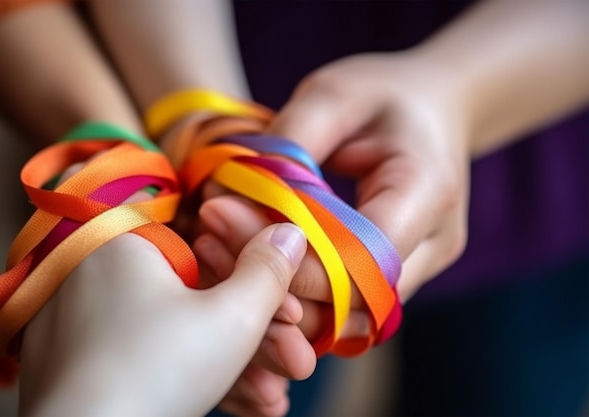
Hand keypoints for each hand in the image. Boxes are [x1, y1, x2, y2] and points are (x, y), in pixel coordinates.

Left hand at [17, 162, 307, 416]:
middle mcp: (94, 269)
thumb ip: (269, 269)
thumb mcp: (232, 317)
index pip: (204, 235)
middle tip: (291, 362)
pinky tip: (241, 401)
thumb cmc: (157, 374)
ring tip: (270, 396)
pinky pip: (148, 351)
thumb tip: (292, 230)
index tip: (287, 310)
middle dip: (253, 332)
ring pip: (176, 327)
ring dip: (232, 360)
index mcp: (120, 237)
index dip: (252, 271)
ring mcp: (81, 318)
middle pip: (195, 291)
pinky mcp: (80, 358)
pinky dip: (190, 371)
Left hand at [193, 52, 469, 414]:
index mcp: (427, 190)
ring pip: (347, 313)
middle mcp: (434, 242)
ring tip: (221, 246)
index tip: (221, 216)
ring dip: (283, 295)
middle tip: (209, 233)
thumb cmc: (386, 93)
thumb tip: (233, 191)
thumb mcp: (333, 95)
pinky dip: (299, 292)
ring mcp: (423, 264)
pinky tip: (254, 259)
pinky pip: (346, 303)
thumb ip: (289, 143)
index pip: (360, 257)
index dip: (290, 258)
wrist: (437, 107)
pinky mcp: (401, 273)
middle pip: (353, 297)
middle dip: (274, 280)